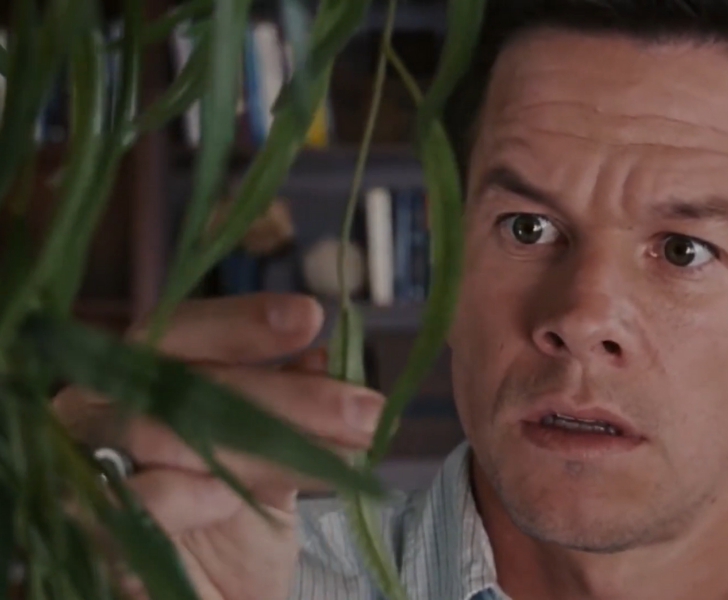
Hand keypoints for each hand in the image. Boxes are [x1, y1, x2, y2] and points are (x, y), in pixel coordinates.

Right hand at [53, 293, 383, 599]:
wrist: (205, 599)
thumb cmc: (233, 520)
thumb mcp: (276, 457)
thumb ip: (291, 405)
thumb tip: (323, 355)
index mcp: (133, 380)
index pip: (176, 331)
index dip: (240, 322)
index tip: (311, 318)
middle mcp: (93, 413)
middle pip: (182, 384)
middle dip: (284, 397)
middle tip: (365, 411)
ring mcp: (81, 468)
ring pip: (158, 432)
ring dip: (258, 445)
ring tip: (334, 461)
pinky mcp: (84, 533)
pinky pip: (126, 502)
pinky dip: (181, 495)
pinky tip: (227, 498)